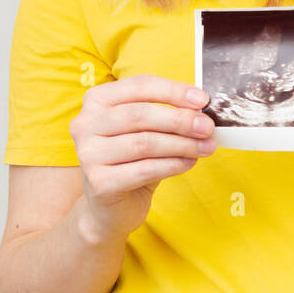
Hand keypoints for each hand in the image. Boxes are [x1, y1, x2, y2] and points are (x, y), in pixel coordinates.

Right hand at [69, 74, 216, 240]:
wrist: (111, 207)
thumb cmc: (132, 160)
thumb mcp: (147, 130)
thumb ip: (167, 114)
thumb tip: (202, 108)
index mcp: (96, 101)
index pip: (138, 86)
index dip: (173, 91)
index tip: (202, 99)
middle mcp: (85, 124)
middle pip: (140, 115)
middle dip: (180, 120)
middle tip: (208, 127)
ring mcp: (89, 154)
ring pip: (145, 143)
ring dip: (182, 144)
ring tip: (206, 147)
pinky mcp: (99, 182)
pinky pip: (145, 169)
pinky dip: (173, 165)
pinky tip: (190, 163)